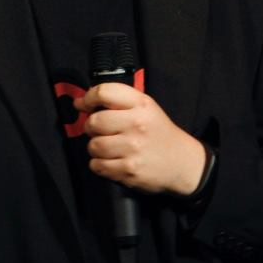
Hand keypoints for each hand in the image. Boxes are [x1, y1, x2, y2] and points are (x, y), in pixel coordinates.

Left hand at [75, 82, 206, 195]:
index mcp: (142, 104)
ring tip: (107, 147)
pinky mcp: (129, 170)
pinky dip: (99, 164)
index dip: (88, 98)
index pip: (104, 92)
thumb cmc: (158, 133)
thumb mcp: (146, 108)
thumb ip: (118, 101)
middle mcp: (137, 124)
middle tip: (99, 131)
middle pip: (94, 121)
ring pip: (93, 146)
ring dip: (95, 148)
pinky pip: (97, 166)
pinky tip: (111, 161)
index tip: (83, 104)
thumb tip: (80, 103)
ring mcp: (133, 148)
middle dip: (91, 127)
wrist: (182, 163)